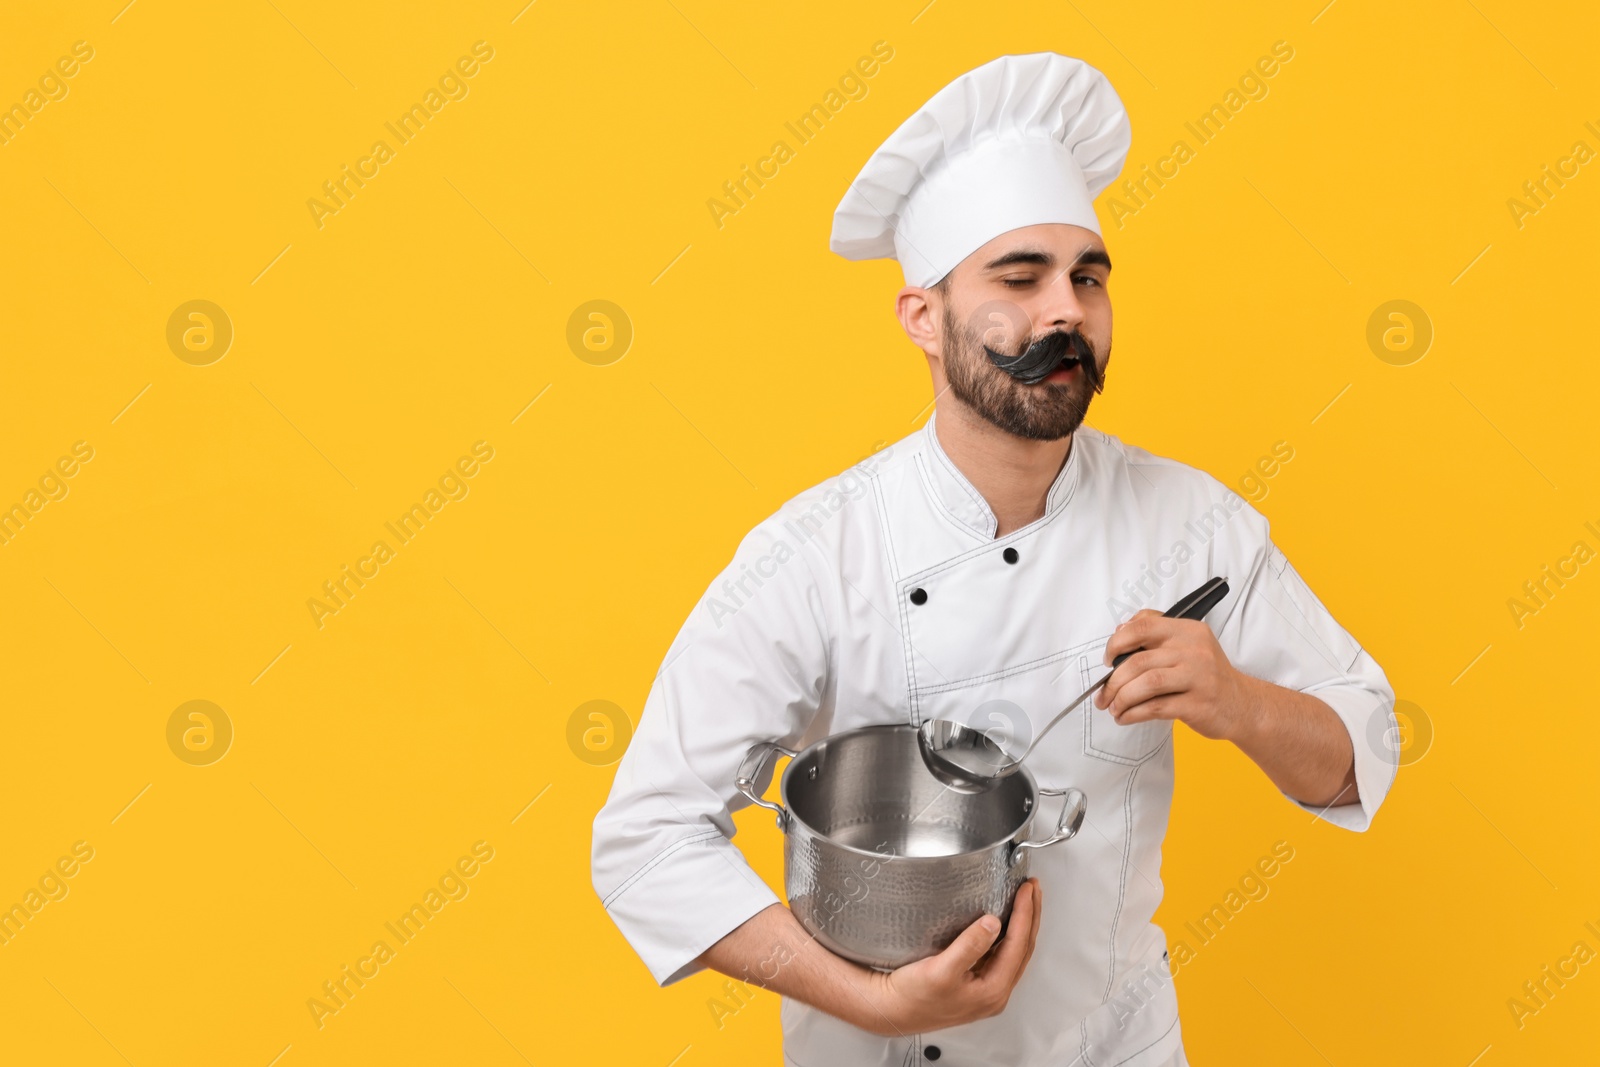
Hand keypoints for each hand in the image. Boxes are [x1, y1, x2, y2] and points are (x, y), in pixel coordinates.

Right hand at [857, 878, 1041, 1035]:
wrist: (892, 1010)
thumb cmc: (912, 996)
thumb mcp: (941, 969)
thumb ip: (970, 946)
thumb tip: (993, 923)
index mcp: (993, 990)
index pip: (1018, 944)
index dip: (1024, 914)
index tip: (1026, 890)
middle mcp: (995, 992)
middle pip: (1023, 947)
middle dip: (1030, 915)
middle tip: (1032, 887)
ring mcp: (987, 988)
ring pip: (1014, 951)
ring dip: (1022, 923)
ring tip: (1025, 899)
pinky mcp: (976, 983)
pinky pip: (1002, 954)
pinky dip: (1008, 934)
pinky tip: (1005, 921)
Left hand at [1095, 610, 1259, 741]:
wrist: (1243, 705)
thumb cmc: (1208, 675)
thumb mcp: (1190, 644)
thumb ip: (1157, 631)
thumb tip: (1119, 631)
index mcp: (1188, 630)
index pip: (1143, 626)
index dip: (1117, 643)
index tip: (1107, 660)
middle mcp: (1194, 651)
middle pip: (1139, 661)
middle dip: (1113, 681)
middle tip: (1103, 694)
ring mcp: (1198, 678)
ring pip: (1145, 684)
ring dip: (1121, 698)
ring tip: (1114, 708)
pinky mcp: (1198, 705)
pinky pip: (1155, 707)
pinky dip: (1133, 713)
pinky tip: (1125, 717)